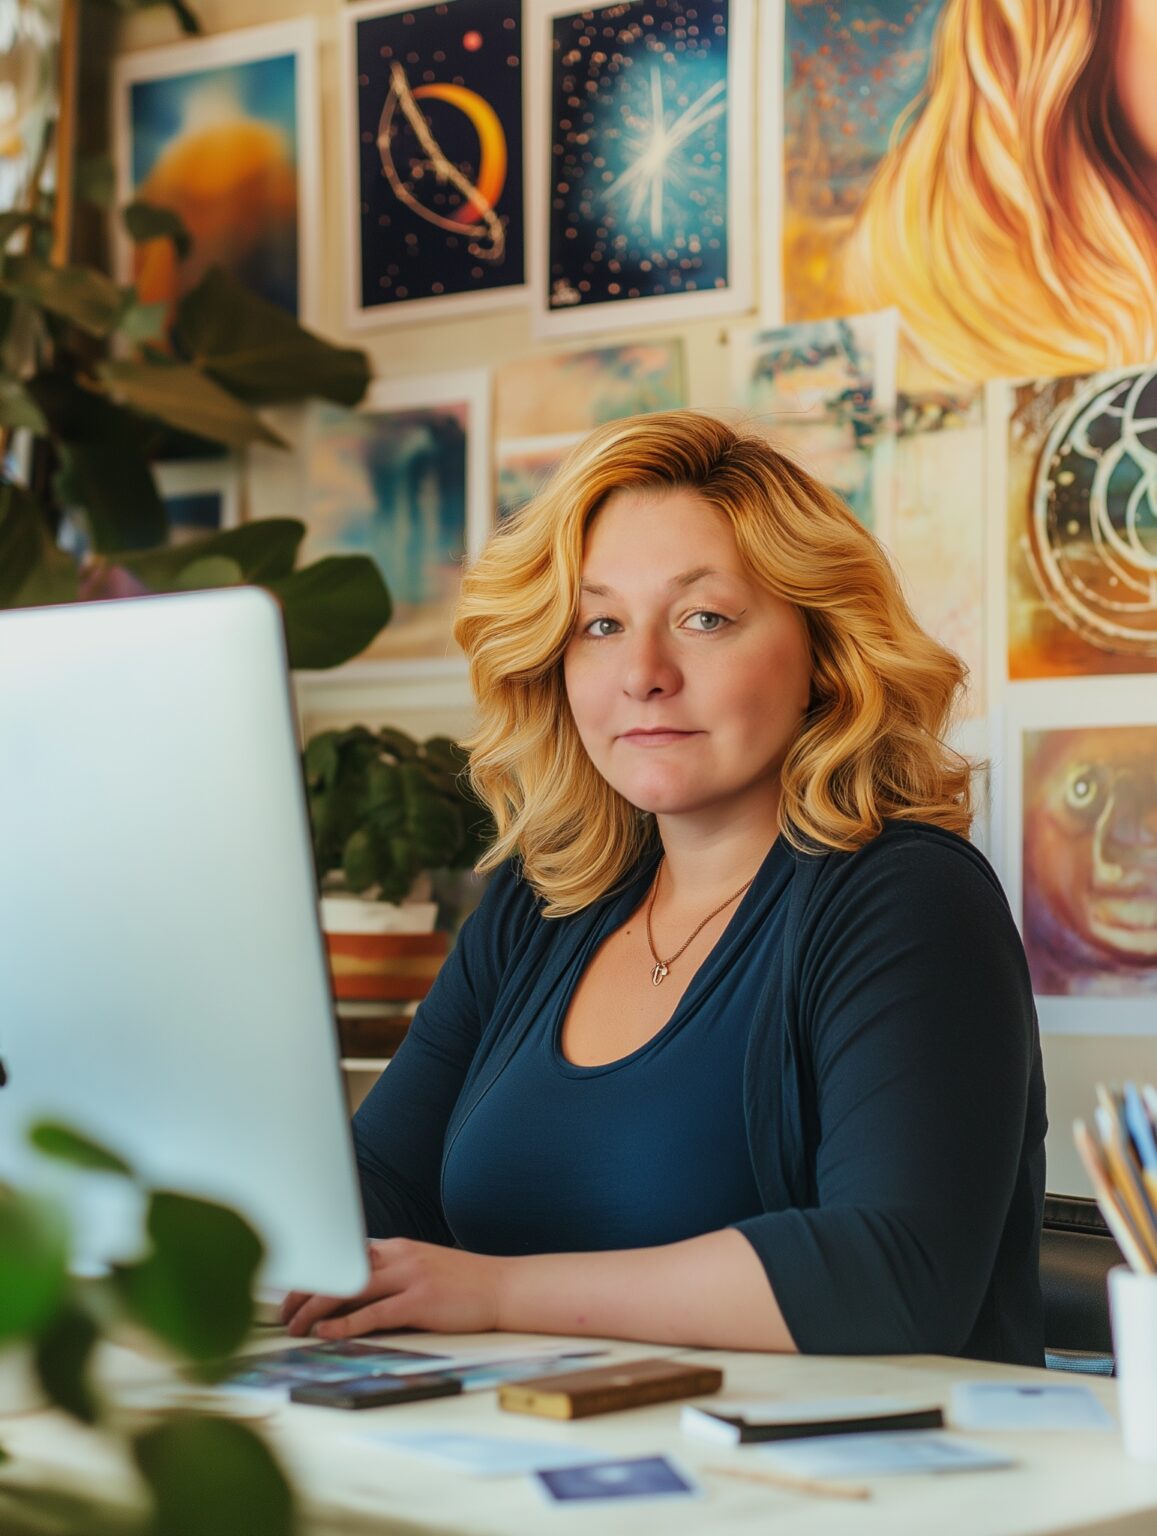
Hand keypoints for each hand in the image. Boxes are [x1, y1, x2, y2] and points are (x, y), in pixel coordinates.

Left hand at [279, 1238, 506, 1340]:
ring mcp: (410, 1276)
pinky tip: (325, 1333)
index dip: (314, 1270)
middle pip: (339, 1267)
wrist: (504, 1287)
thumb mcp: (422, 1268)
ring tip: (294, 1326)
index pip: (344, 1254)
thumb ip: (390, 1274)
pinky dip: (345, 1324)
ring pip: (350, 1287)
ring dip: (315, 1307)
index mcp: (397, 1248)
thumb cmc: (463, 1285)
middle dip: (305, 1290)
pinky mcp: (421, 1301)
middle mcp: (399, 1255)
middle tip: (283, 1312)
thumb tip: (354, 1292)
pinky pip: (374, 1313)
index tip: (291, 1289)